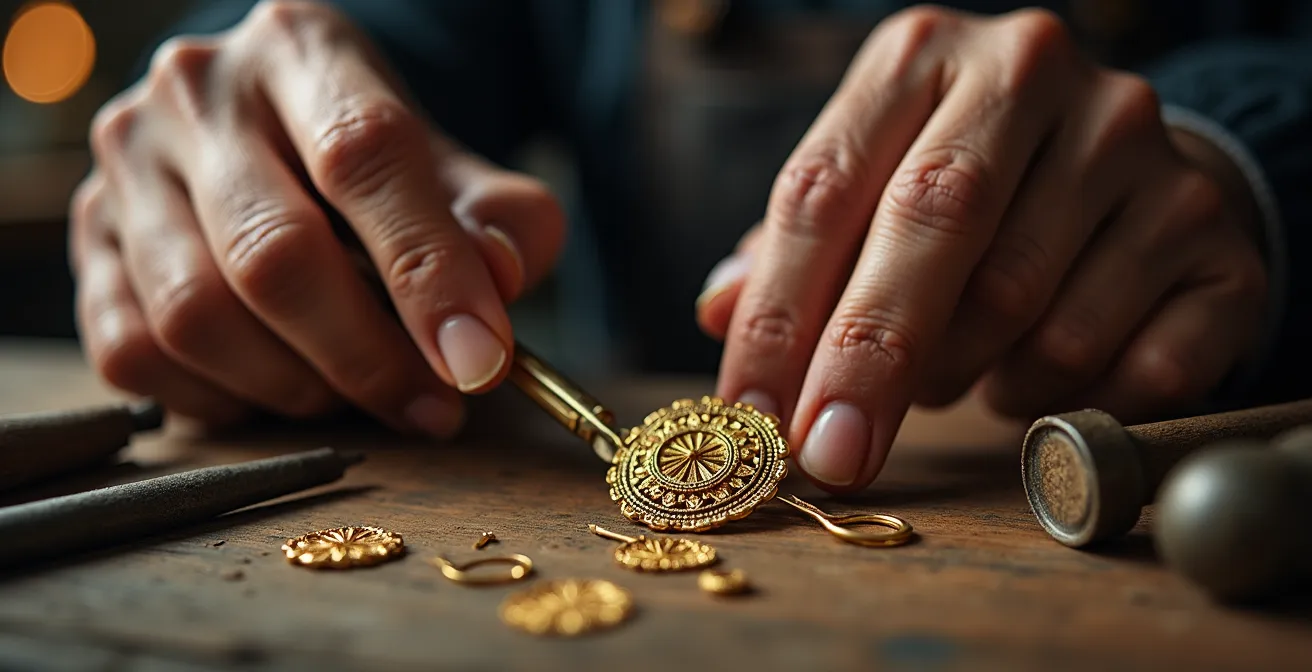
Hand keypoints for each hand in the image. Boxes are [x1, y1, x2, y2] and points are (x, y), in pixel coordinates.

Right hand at [69, 0, 564, 434]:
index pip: (364, 154)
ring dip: (296, 387)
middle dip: (368, 356)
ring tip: (358, 394)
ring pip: (197, 316)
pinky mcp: (88, 239)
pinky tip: (279, 388)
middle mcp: (196, 93)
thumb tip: (498, 285)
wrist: (276, 135)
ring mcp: (128, 166)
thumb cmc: (380, 165)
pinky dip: (221, 398)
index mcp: (301, 48)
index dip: (428, 272)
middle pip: (275, 253)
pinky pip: (136, 353)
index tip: (480, 361)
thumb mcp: (458, 173)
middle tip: (434, 406)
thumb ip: (503, 223)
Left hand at [696, 7, 1267, 491]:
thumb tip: (717, 312)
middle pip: (934, 224)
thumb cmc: (968, 187)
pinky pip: (1128, 362)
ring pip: (1027, 307)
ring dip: (969, 378)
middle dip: (868, 360)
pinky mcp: (1212, 228)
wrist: (1123, 161)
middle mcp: (1032, 74)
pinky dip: (1065, 400)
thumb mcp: (868, 185)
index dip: (778, 318)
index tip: (751, 419)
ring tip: (954, 373)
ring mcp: (1138, 145)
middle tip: (830, 455)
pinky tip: (1036, 377)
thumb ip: (793, 250)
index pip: (825, 190)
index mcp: (921, 56)